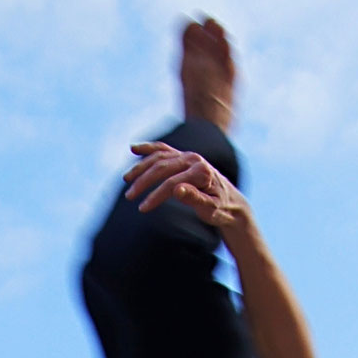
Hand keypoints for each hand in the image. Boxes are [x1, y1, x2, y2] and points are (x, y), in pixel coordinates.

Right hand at [125, 141, 246, 231]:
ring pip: (159, 157)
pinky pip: (163, 150)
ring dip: (141, 167)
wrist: (231, 201)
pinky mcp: (183, 157)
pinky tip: (133, 149)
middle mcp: (194, 159)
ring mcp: (188, 156)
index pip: (171, 183)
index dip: (155, 196)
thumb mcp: (211, 209)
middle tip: (129, 196)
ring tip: (126, 180)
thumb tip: (176, 190)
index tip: (142, 208)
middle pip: (162, 167)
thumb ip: (194, 198)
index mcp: (201, 172)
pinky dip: (148, 149)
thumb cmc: (221, 208)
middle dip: (143, 181)